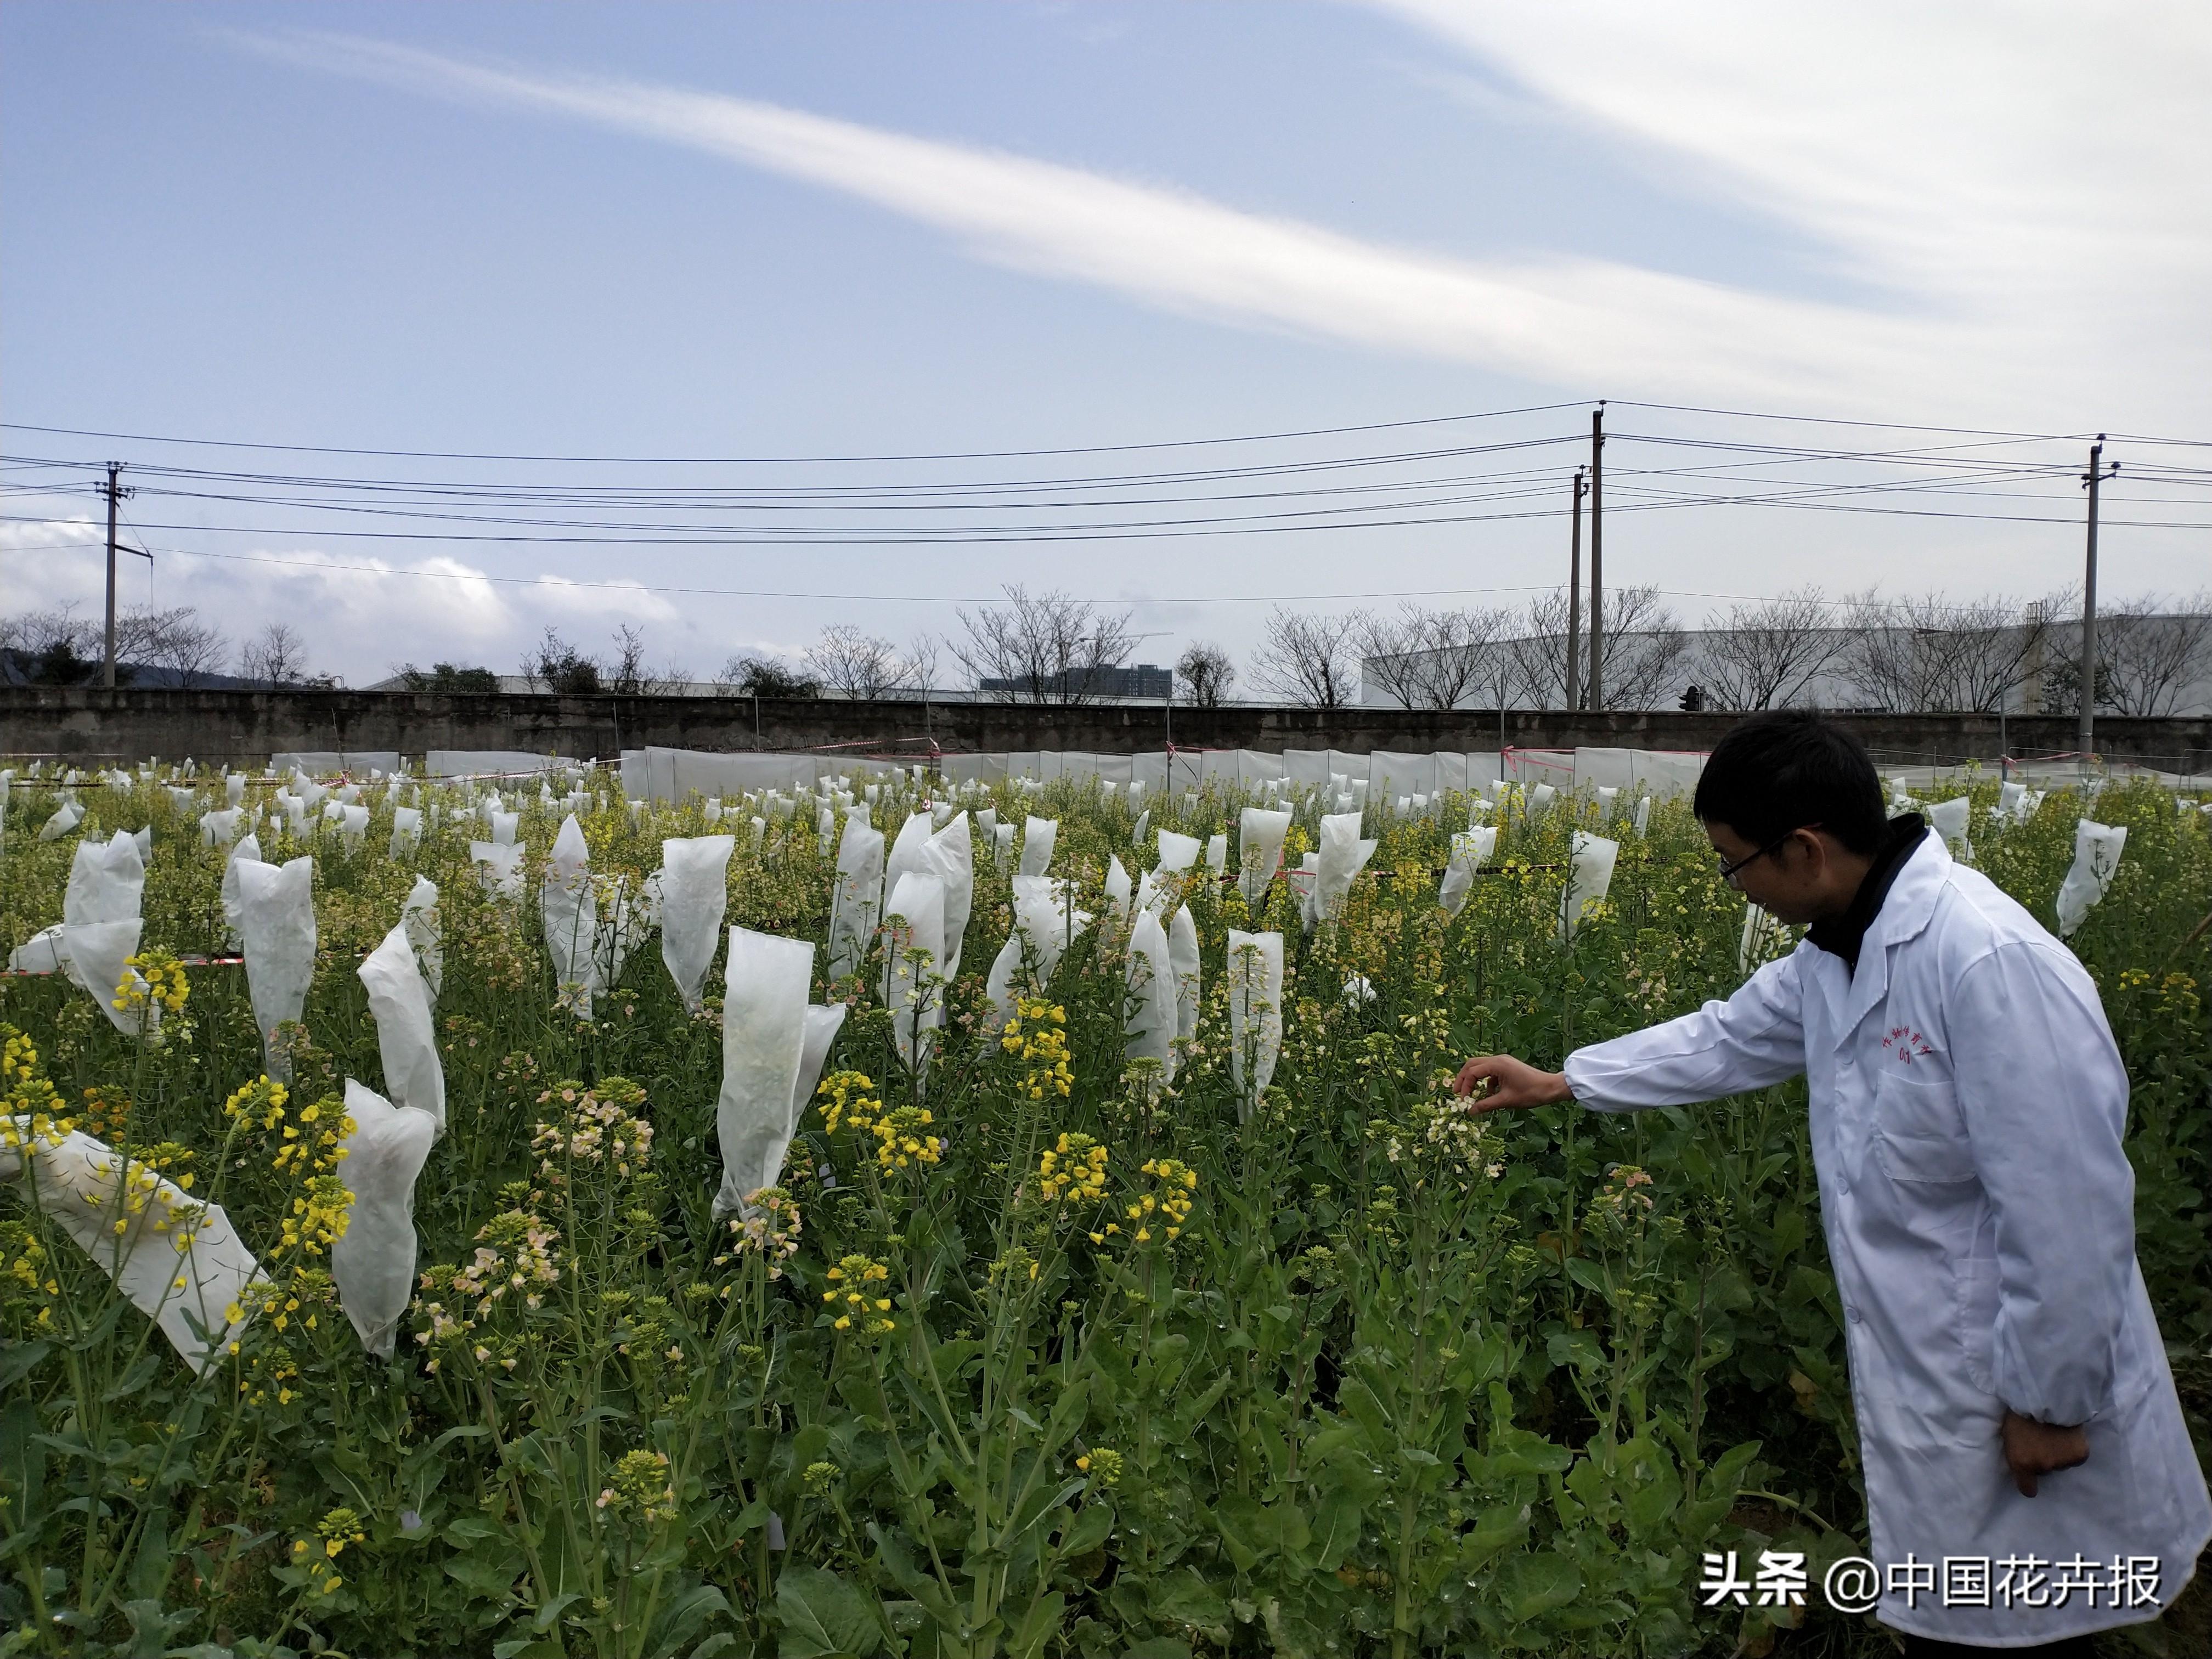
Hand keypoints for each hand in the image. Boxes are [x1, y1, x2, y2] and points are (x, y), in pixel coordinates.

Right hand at [1452, 1054, 1571, 1111]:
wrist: (1551, 1088)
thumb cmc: (1531, 1093)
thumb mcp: (1506, 1101)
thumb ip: (1486, 1105)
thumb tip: (1470, 1111)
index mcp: (1497, 1064)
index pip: (1472, 1072)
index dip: (1464, 1086)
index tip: (1463, 1100)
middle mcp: (1498, 1059)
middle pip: (1472, 1065)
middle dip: (1464, 1079)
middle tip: (1458, 1093)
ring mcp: (1503, 1062)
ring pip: (1481, 1067)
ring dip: (1474, 1080)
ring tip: (1471, 1095)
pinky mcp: (1507, 1067)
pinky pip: (1490, 1072)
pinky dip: (1486, 1082)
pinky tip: (1489, 1094)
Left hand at [2001, 1409, 2088, 1496]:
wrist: (2047, 1396)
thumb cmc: (2020, 1411)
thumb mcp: (2009, 1434)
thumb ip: (2016, 1453)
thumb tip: (2023, 1464)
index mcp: (2021, 1463)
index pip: (2027, 1489)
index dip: (2029, 1484)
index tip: (2030, 1479)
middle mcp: (2042, 1467)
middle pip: (2045, 1470)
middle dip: (2043, 1458)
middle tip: (2042, 1439)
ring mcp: (2062, 1463)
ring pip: (2061, 1464)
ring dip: (2059, 1453)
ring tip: (2055, 1433)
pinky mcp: (2079, 1456)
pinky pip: (2075, 1458)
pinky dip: (2073, 1449)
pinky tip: (2068, 1434)